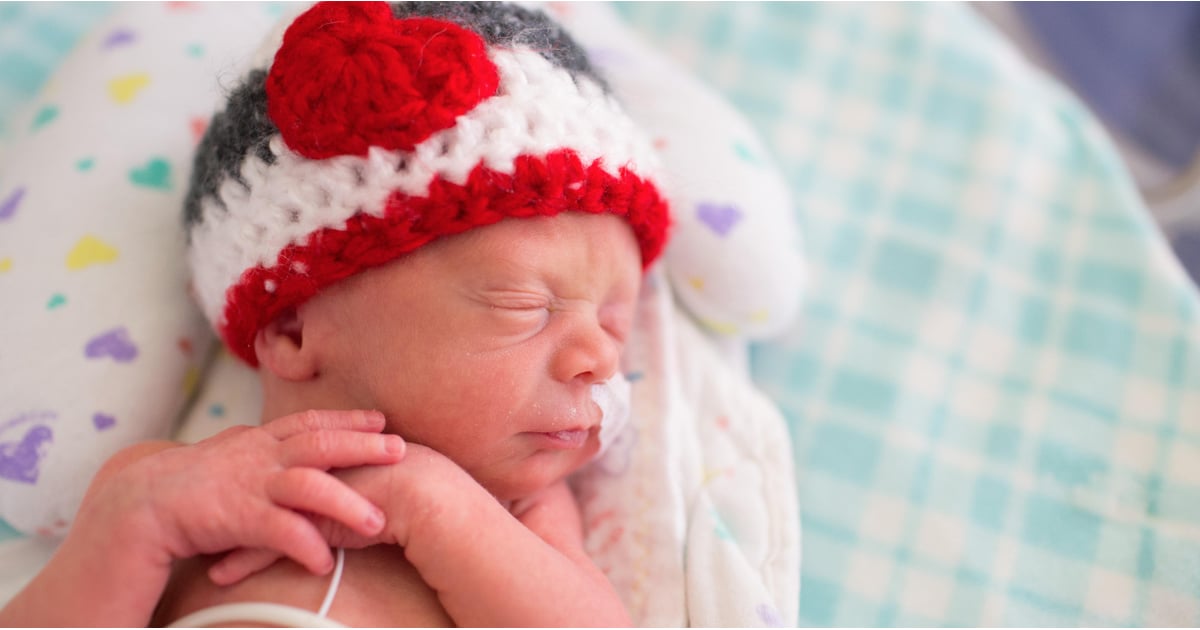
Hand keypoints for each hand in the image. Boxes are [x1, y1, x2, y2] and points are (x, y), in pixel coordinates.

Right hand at [83, 409, 405, 585]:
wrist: (135, 505)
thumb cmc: (188, 486)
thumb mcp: (230, 458)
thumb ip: (260, 449)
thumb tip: (287, 442)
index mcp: (257, 441)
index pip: (309, 423)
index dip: (346, 420)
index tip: (381, 420)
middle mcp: (258, 456)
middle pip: (320, 444)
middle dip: (362, 447)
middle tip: (402, 450)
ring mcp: (248, 484)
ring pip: (308, 486)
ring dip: (346, 504)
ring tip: (378, 522)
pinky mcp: (235, 516)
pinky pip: (278, 531)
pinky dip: (304, 545)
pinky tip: (324, 561)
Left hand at [209, 443, 485, 583]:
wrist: (431, 498)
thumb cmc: (416, 489)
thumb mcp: (382, 470)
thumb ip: (359, 472)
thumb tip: (352, 479)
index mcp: (330, 448)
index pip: (285, 455)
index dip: (260, 469)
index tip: (236, 479)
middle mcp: (312, 467)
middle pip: (259, 480)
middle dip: (232, 495)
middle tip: (205, 507)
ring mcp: (305, 495)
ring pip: (254, 512)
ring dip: (227, 531)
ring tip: (202, 548)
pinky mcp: (306, 525)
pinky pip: (265, 543)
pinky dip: (241, 560)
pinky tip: (220, 574)